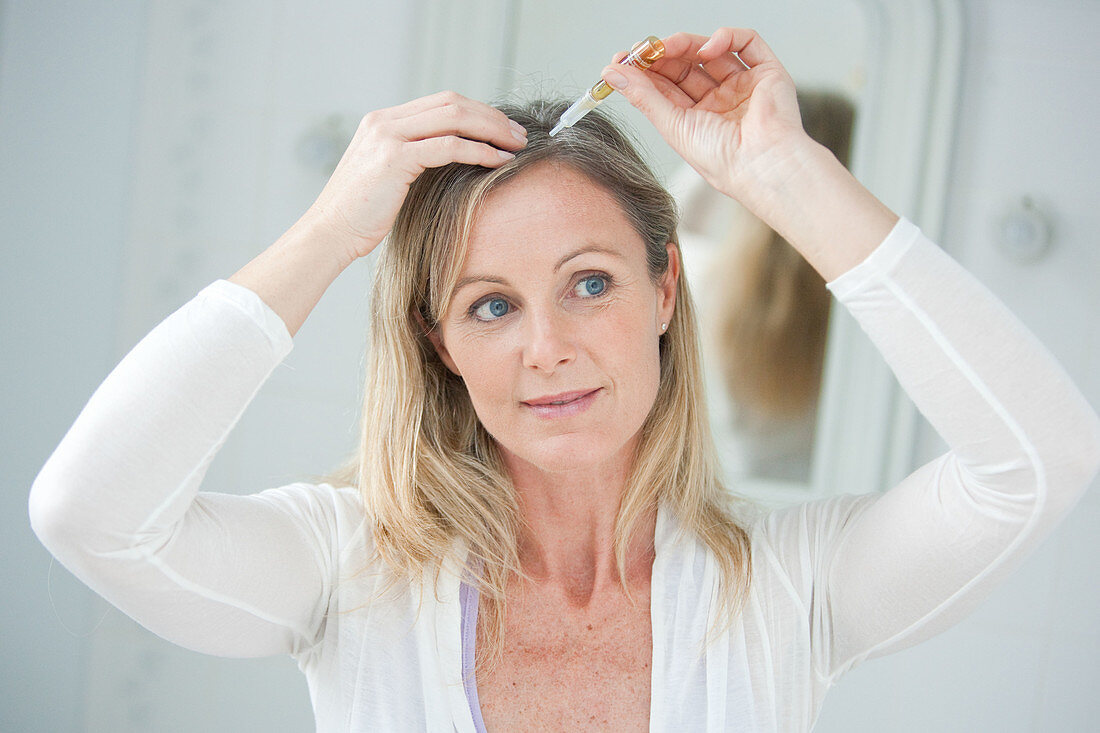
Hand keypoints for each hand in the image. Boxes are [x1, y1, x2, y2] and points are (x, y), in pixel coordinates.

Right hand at [305, 91, 527, 264]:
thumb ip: (412, 159)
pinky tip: (498, 161)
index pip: (441, 102)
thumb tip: (450, 159)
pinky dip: (479, 151)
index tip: (504, 129)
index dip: (478, 112)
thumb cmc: (361, 216)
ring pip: (454, 118)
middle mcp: (384, 121)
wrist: (330, 233)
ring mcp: (387, 136)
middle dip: (491, 117)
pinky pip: (449, 146)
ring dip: (491, 130)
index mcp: (383, 121)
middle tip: (519, 135)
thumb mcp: (387, 178)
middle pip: (452, 103)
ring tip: (516, 146)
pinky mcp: (394, 158)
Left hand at [601, 28, 809, 207]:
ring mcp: (743, 86)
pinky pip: (746, 43)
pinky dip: (725, 37)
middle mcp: (719, 101)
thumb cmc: (721, 160)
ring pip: (711, 51)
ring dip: (686, 44)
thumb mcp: (672, 126)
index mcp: (697, 119)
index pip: (666, 86)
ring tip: (667, 46)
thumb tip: (611, 73)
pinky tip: (707, 48)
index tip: (620, 61)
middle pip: (685, 65)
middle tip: (642, 49)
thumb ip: (643, 96)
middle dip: (661, 55)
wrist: (761, 165)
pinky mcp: (767, 73)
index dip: (644, 71)